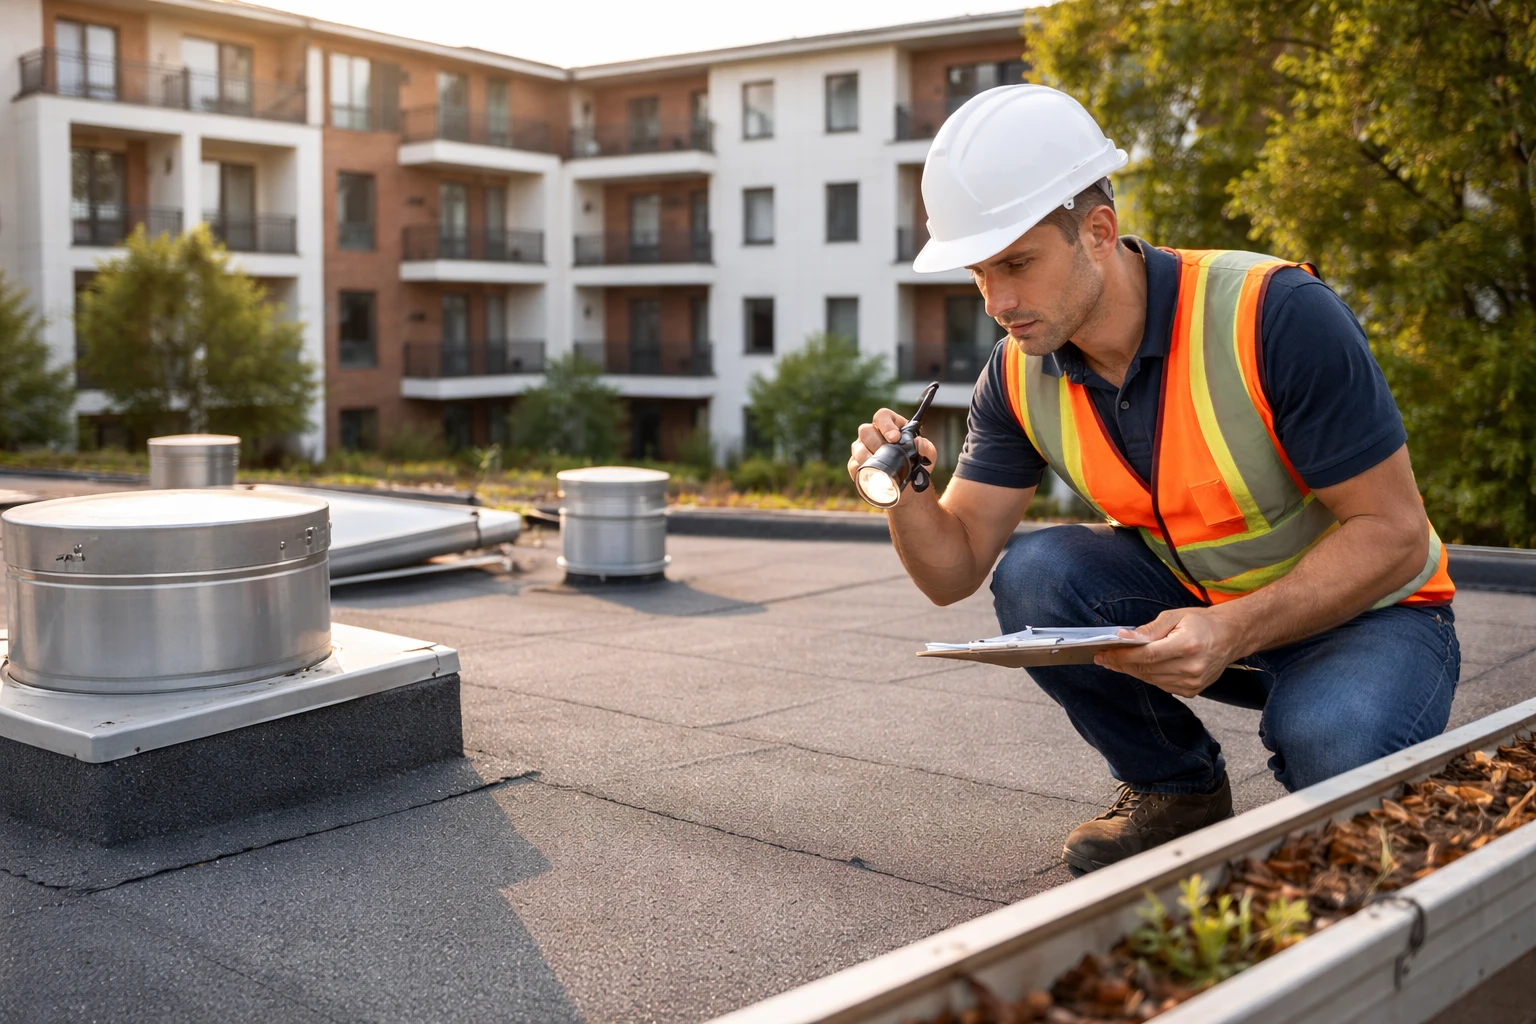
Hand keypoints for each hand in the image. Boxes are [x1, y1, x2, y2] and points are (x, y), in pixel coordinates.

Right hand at [847, 408, 938, 505]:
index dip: (886, 425)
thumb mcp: (927, 457)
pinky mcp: (856, 464)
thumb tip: (919, 442)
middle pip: (866, 430)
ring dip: (866, 456)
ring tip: (879, 466)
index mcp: (891, 426)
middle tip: (887, 454)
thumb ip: (927, 448)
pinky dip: (860, 469)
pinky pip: (852, 464)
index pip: (882, 416)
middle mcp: (874, 435)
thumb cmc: (917, 467)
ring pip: (857, 447)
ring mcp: (863, 449)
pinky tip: (869, 474)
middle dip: (876, 443)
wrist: (908, 488)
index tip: (894, 438)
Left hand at [1094, 607, 1243, 697]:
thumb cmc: (1201, 623)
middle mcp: (1191, 668)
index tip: (1104, 652)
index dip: (1122, 656)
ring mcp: (1193, 683)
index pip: (1147, 656)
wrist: (1231, 636)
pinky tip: (1137, 667)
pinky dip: (1148, 676)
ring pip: (1151, 679)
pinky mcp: (1192, 691)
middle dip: (1121, 663)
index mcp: (1187, 646)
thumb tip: (1124, 638)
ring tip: (1115, 661)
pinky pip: (1161, 685)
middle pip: (1146, 669)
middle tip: (1104, 657)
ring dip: (1131, 670)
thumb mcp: (1174, 617)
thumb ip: (1148, 630)